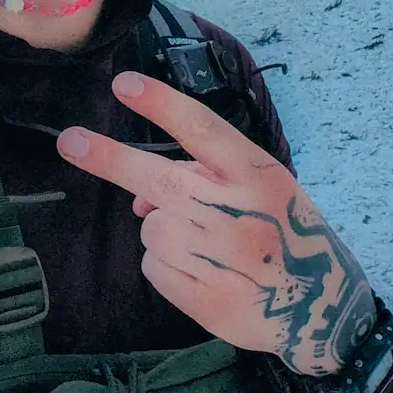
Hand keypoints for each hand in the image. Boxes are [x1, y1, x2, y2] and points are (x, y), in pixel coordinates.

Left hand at [56, 70, 375, 376]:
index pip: (203, 129)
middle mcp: (241, 212)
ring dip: (162, 231)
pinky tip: (202, 272)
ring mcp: (225, 259)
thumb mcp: (263, 188)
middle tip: (69, 142)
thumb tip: (139, 196)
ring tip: (204, 245)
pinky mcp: (209, 300)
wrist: (323, 306)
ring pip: (152, 228)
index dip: (161, 105)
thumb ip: (207, 177)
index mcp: (258, 173)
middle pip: (160, 179)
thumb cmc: (284, 231)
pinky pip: (155, 268)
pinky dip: (165, 267)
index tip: (123, 85)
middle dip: (110, 159)